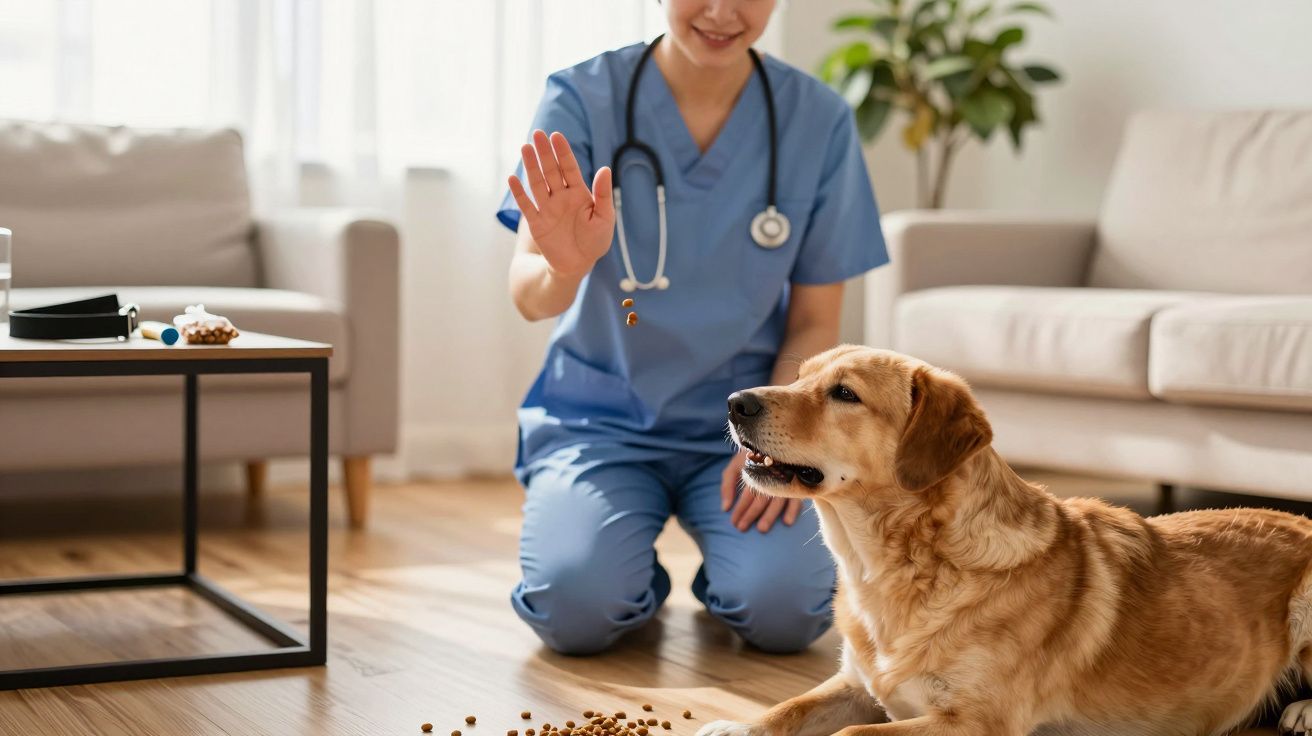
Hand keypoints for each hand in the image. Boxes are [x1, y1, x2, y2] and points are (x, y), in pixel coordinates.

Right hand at [507, 130, 613, 278]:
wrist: (578, 264)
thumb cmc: (595, 241)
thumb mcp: (604, 217)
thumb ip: (603, 194)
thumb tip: (605, 168)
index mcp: (578, 193)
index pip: (569, 168)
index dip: (562, 152)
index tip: (556, 136)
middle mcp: (561, 197)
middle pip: (551, 171)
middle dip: (545, 153)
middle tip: (537, 133)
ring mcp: (547, 208)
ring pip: (537, 183)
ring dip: (531, 166)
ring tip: (525, 148)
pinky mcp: (537, 223)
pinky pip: (526, 205)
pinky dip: (519, 193)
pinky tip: (513, 178)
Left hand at [721, 450, 802, 532]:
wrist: (775, 441)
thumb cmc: (751, 457)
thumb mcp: (735, 466)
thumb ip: (727, 486)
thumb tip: (724, 509)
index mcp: (755, 471)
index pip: (747, 495)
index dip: (740, 509)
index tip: (734, 523)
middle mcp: (770, 476)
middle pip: (761, 499)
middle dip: (751, 515)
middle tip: (742, 528)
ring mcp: (785, 478)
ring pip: (777, 499)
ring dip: (770, 515)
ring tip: (762, 529)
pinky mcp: (798, 482)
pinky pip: (797, 497)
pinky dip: (793, 509)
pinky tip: (787, 522)